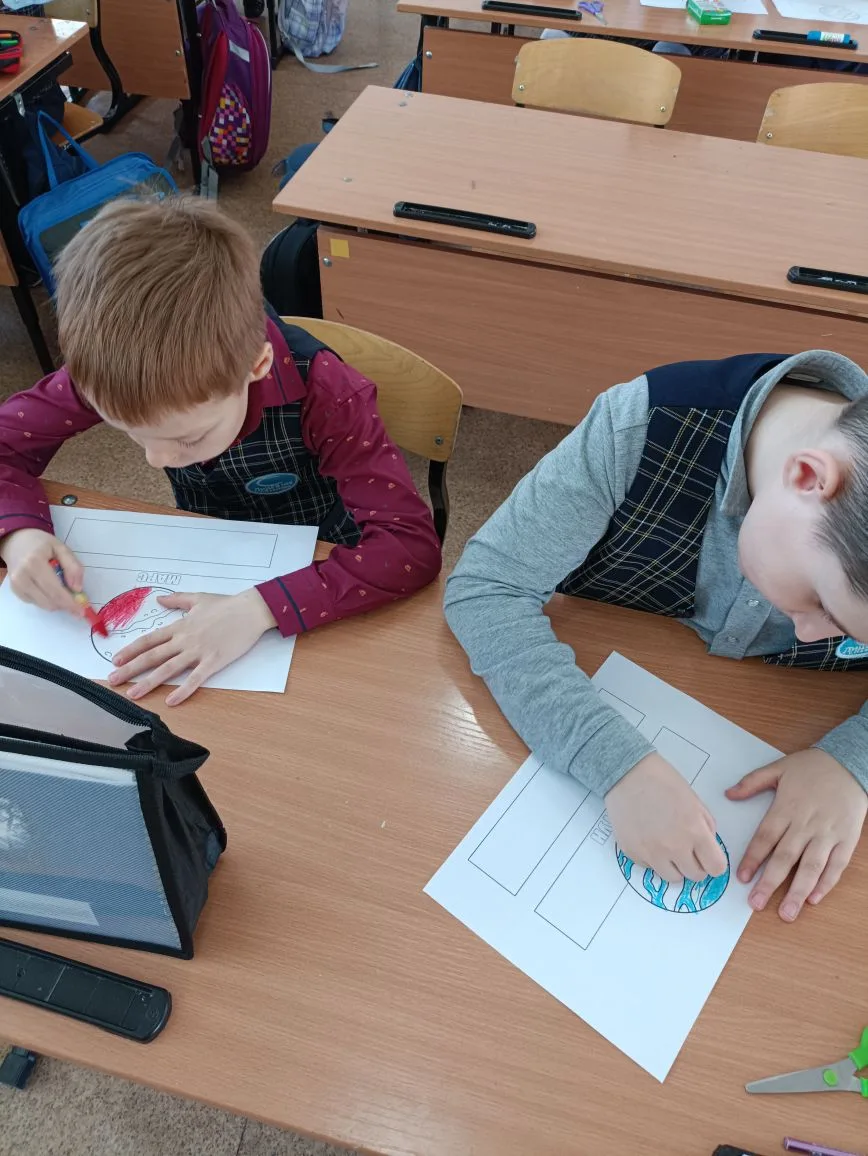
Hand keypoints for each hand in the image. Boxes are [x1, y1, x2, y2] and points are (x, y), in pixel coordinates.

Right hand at [0, 527, 84, 616]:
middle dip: (66, 604)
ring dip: (57, 602)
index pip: (55, 590)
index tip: (82, 611)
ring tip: (62, 589)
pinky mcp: (15, 591)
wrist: (16, 542)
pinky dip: (47, 599)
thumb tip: (77, 589)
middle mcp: (22, 576)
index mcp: (34, 563)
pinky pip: (36, 603)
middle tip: (78, 602)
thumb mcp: (61, 548)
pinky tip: (48, 587)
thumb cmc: (41, 544)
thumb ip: (72, 566)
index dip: (70, 603)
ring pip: (44, 605)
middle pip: (50, 601)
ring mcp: (16, 585)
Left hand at [108, 589, 276, 705]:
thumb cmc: (227, 604)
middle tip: (113, 680)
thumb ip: (177, 600)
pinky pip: (195, 679)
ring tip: (133, 694)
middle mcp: (185, 640)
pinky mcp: (214, 661)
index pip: (150, 640)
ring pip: (168, 669)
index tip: (116, 660)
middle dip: (131, 669)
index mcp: (180, 626)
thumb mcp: (198, 598)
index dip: (131, 650)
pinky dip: (183, 690)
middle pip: (152, 656)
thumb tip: (159, 600)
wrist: (251, 610)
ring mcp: (198, 651)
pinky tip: (171, 701)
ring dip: (149, 683)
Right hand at [605, 752, 727, 881]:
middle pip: (695, 876)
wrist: (627, 774)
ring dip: (674, 866)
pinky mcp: (632, 853)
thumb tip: (707, 846)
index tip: (708, 857)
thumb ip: (705, 826)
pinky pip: (649, 867)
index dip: (714, 863)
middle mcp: (674, 847)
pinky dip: (652, 859)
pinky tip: (649, 838)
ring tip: (667, 847)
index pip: (716, 868)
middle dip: (695, 864)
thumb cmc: (663, 782)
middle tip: (687, 850)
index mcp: (695, 831)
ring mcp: (651, 853)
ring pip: (672, 878)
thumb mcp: (694, 801)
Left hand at [726, 749, 866, 921]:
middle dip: (770, 883)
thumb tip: (728, 794)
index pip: (765, 838)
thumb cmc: (812, 766)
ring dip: (797, 891)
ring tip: (786, 912)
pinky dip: (826, 883)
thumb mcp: (778, 768)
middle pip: (785, 858)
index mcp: (786, 808)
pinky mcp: (847, 839)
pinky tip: (813, 898)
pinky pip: (836, 865)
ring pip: (811, 867)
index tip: (742, 877)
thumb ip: (752, 782)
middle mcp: (806, 824)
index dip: (753, 858)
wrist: (850, 763)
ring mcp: (828, 833)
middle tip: (757, 904)